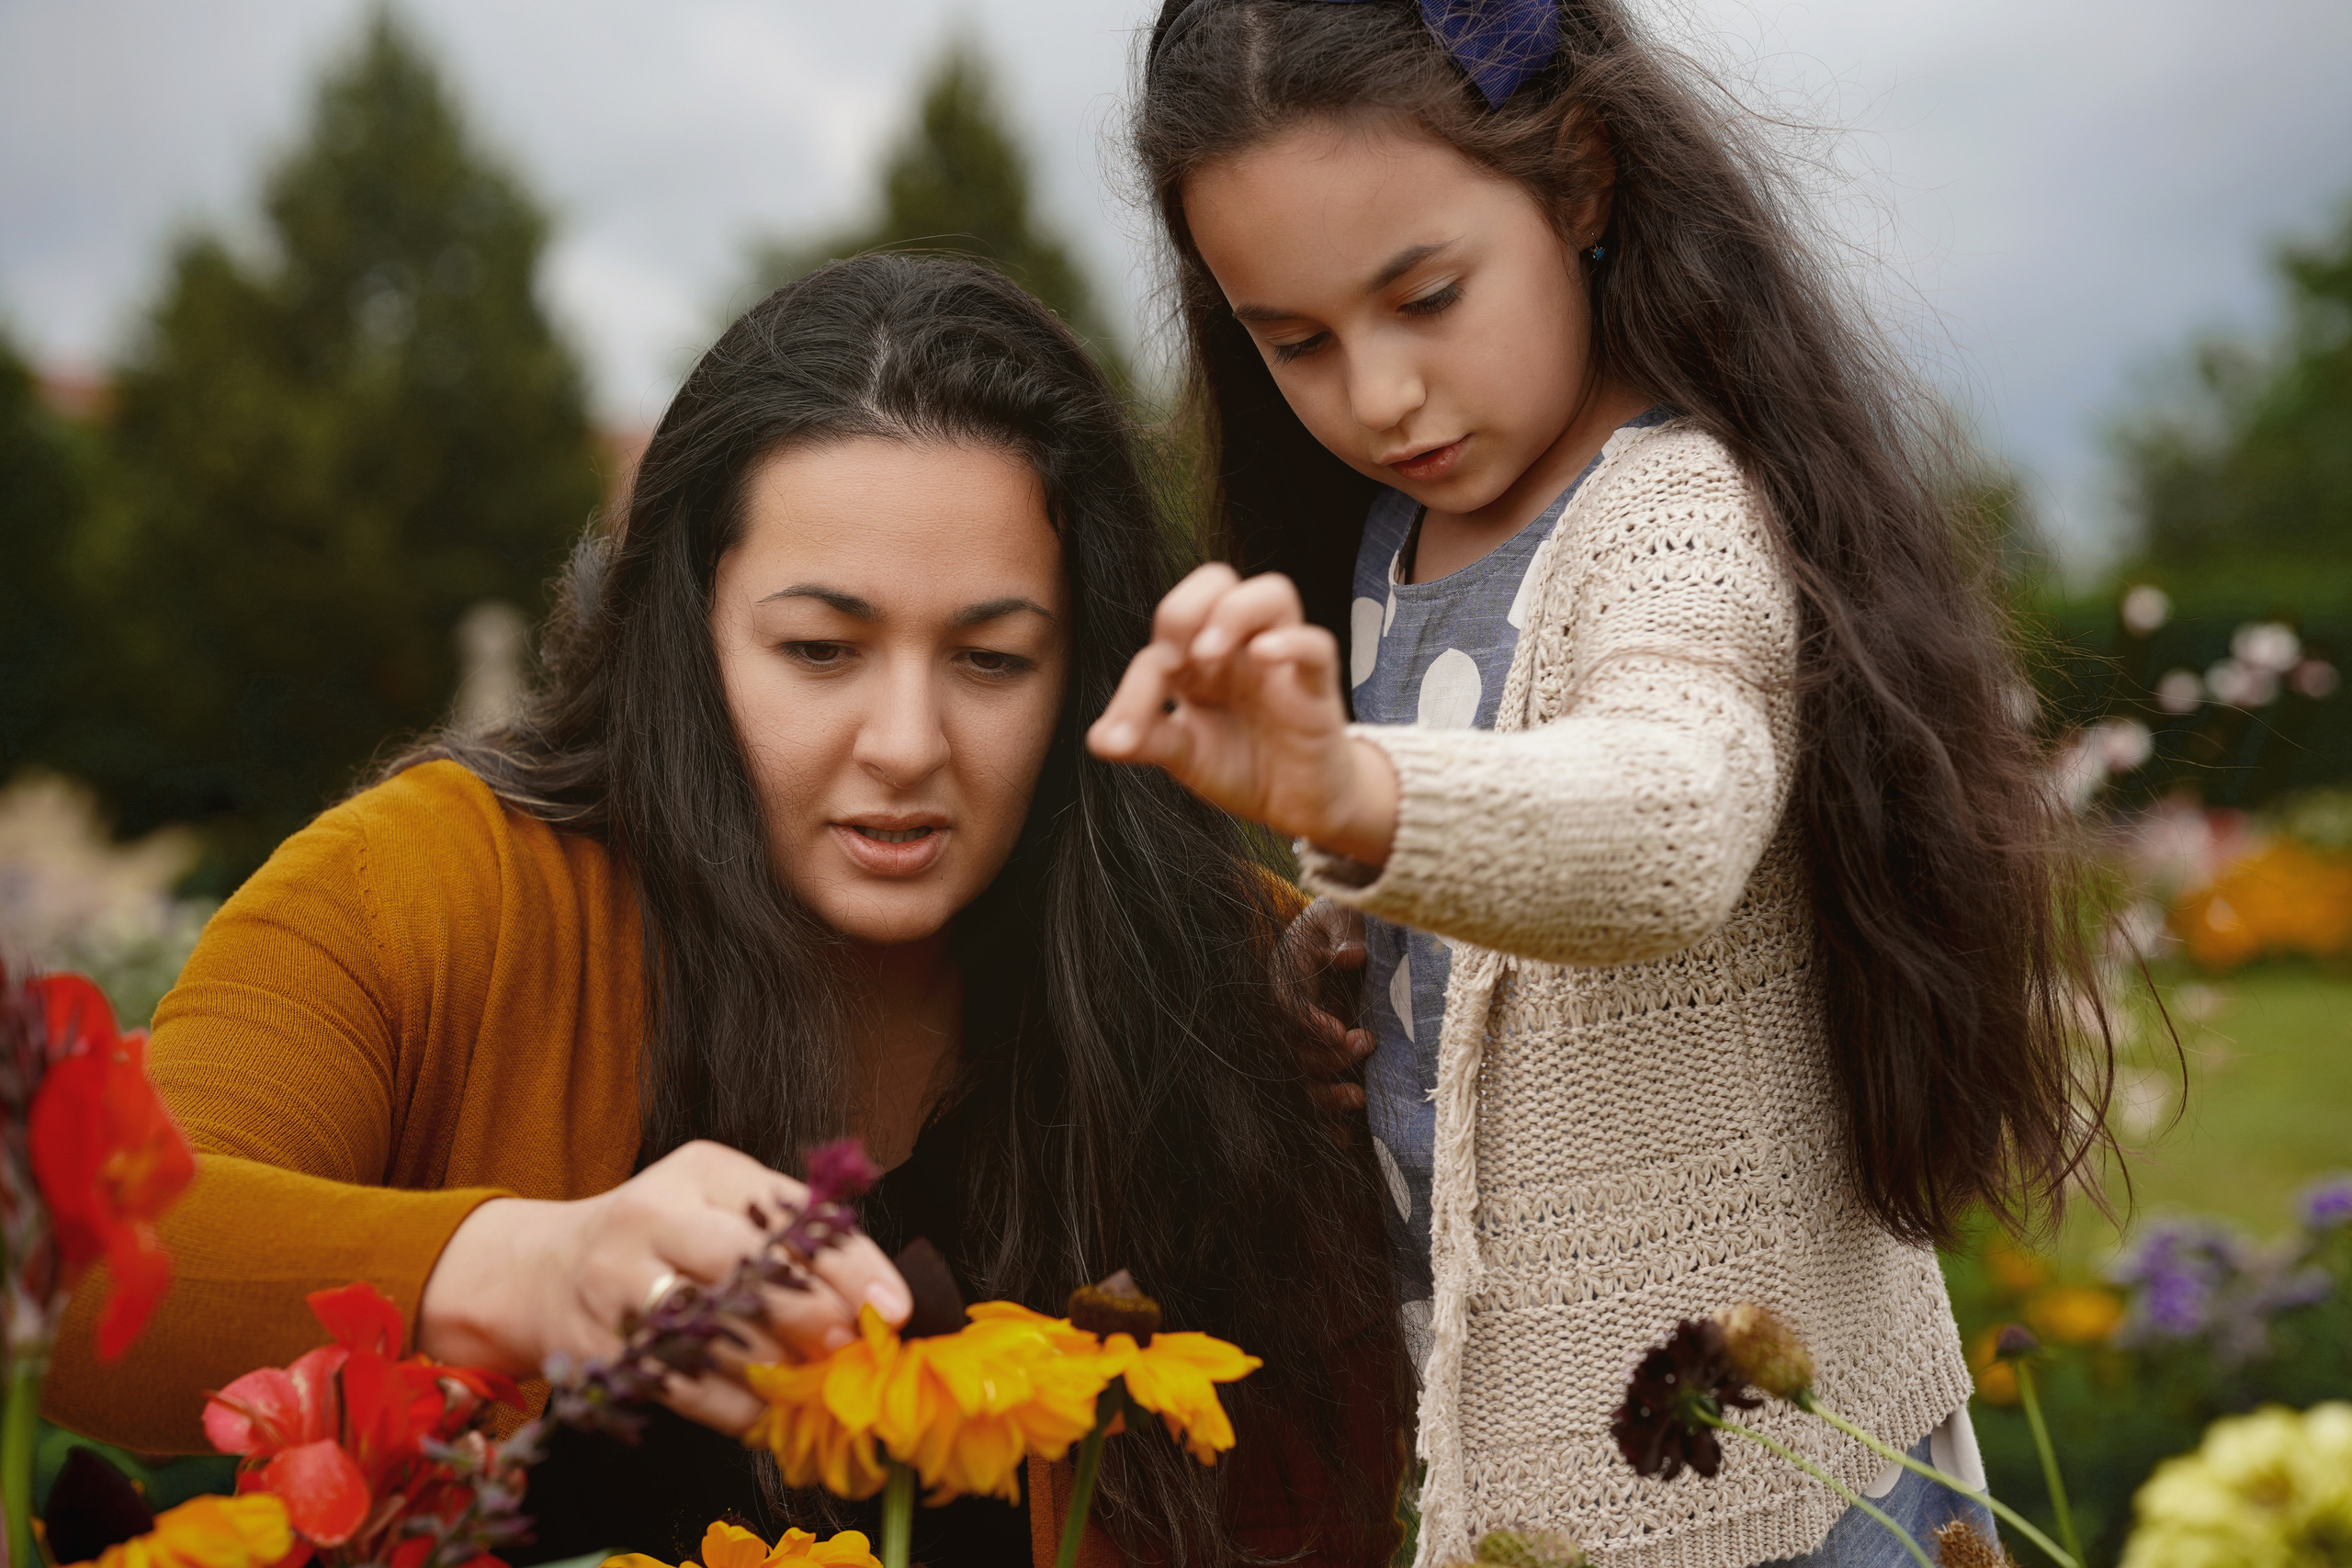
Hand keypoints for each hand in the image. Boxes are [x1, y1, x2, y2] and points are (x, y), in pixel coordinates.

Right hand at [417, 1140, 910, 1434]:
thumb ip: (792, 1233)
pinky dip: (737, 1407)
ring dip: (778, 1368)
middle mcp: (653, 1218)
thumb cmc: (660, 1234)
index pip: (789, 1214)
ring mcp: (619, 1285)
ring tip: (806, 1379)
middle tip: (846, 1344)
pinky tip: (762, 1407)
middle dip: (811, 1315)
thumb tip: (878, 1296)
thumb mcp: (720, 1202)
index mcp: (701, 1172)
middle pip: (749, 1270)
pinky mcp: (601, 1348)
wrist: (540, 1270)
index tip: (895, 1306)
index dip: (851, 1264)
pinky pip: (687, 1390)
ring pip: (719, 1339)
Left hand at [1087, 565, 1400, 864]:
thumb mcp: (1185, 755)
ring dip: (1233, 612)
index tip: (1123, 739)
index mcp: (1199, 658)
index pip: (1162, 640)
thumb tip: (1098, 740)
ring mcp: (1281, 661)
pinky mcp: (1316, 686)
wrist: (1297, 806)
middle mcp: (1240, 648)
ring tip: (1207, 654)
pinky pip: (1316, 644)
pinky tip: (1262, 656)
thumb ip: (1147, 739)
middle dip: (1186, 607)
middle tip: (1176, 660)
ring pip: (1272, 593)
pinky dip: (1290, 642)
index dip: (1136, 684)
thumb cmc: (1244, 766)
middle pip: (1217, 580)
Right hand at [1277, 897, 1373, 1121]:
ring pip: (1300, 1078)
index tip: (1339, 1030)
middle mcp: (1284, 1014)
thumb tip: (1351, 956)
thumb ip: (1345, 933)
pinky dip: (1328, 1120)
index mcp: (1283, 975)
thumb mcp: (1343, 916)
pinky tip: (1346, 1137)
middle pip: (1292, 1048)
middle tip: (1366, 1043)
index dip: (1308, 1021)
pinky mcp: (1318, 1060)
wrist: (1343, 933)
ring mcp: (1300, 1041)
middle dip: (1327, 1056)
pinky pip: (1315, 1094)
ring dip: (1326, 1095)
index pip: (1285, 1004)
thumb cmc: (1343, 921)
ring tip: (1359, 1099)